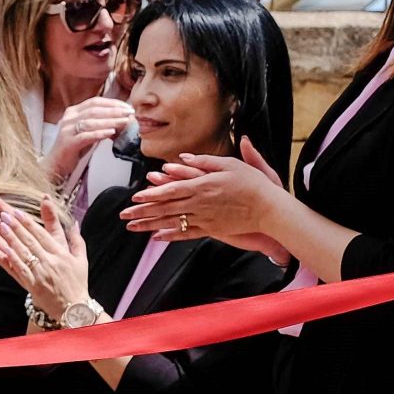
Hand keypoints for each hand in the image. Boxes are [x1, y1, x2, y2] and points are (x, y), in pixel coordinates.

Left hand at [0, 196, 88, 314]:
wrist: (73, 309)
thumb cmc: (77, 282)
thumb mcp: (81, 260)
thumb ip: (76, 239)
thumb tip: (74, 221)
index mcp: (60, 254)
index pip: (41, 235)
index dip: (27, 222)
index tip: (15, 211)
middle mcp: (48, 262)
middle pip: (27, 240)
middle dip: (13, 225)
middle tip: (0, 212)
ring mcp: (37, 274)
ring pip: (18, 253)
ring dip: (5, 238)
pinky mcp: (29, 284)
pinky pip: (13, 269)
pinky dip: (1, 257)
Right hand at [45, 96, 135, 180]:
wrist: (56, 163)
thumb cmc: (75, 147)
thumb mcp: (88, 131)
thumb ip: (100, 123)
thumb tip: (121, 118)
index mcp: (73, 112)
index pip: (95, 102)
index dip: (112, 103)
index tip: (127, 106)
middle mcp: (69, 118)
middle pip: (94, 110)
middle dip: (114, 110)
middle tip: (129, 113)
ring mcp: (67, 130)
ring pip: (91, 122)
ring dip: (110, 121)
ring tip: (124, 122)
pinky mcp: (68, 142)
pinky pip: (85, 136)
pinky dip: (99, 133)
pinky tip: (111, 132)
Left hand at [123, 138, 284, 245]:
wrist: (271, 209)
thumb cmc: (254, 184)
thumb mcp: (231, 164)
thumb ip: (205, 161)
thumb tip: (184, 156)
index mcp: (204, 185)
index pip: (172, 190)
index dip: (152, 194)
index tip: (136, 197)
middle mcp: (201, 203)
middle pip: (166, 207)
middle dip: (142, 212)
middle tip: (123, 215)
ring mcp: (205, 218)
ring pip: (172, 222)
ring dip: (150, 225)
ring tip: (131, 227)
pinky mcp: (212, 229)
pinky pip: (187, 234)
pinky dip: (171, 235)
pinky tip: (156, 237)